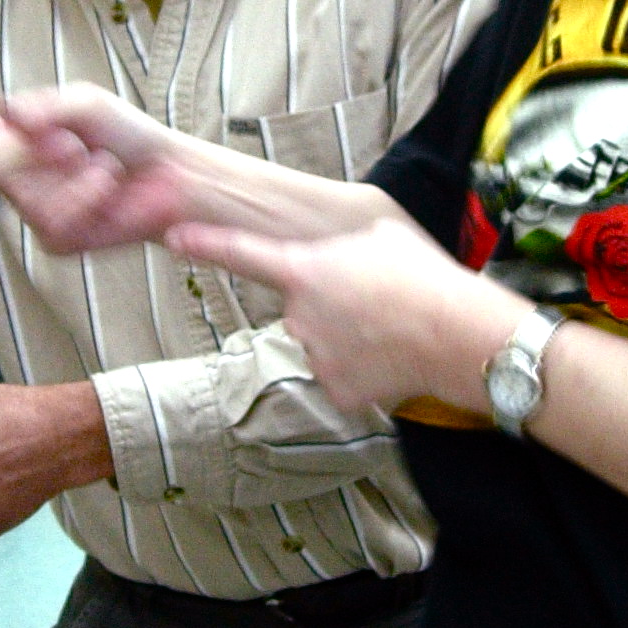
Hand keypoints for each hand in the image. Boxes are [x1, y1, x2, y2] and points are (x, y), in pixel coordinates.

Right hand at [0, 84, 198, 252]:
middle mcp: (14, 171)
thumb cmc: (129, 136)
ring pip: (26, 197)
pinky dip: (89, 203)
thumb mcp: (88, 103)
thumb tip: (4, 114)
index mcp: (12, 132)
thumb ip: (45, 105)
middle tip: (77, 145)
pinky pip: (56, 224)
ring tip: (103, 169)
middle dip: (36, 151)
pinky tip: (108, 196)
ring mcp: (31, 210)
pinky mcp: (56, 242)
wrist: (171, 181)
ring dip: (74, 178)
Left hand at [166, 217, 528, 413]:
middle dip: (330, 309)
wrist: (454, 333)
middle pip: (302, 311)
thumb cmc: (421, 275)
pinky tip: (390, 361)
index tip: (174, 238)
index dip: (205, 244)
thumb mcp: (380, 237)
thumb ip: (343, 248)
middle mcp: (297, 314)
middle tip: (376, 303)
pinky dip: (363, 374)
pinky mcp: (334, 390)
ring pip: (323, 347)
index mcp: (303, 269)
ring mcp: (313, 355)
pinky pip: (341, 380)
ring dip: (349, 342)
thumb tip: (342, 259)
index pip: (242, 254)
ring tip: (391, 331)